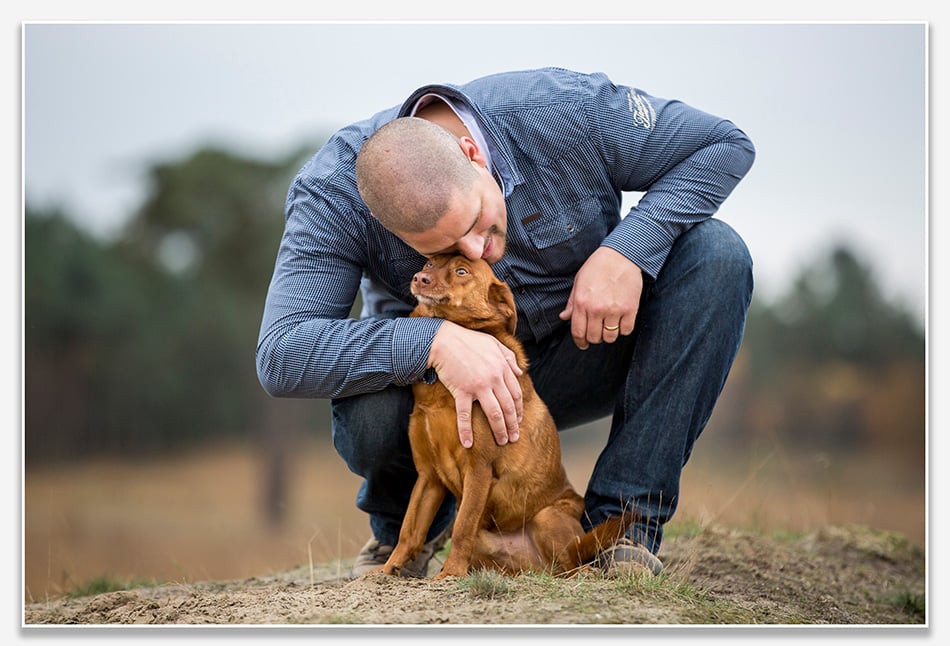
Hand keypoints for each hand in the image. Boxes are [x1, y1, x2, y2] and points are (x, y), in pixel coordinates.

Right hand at [428, 322, 523, 447]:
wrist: (443, 340)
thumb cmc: (468, 340)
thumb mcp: (493, 343)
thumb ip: (509, 357)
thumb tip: (520, 372)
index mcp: (502, 367)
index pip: (516, 394)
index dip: (519, 410)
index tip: (519, 420)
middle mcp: (494, 378)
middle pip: (508, 407)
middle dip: (512, 425)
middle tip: (514, 437)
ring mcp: (478, 386)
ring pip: (494, 414)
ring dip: (500, 430)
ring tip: (502, 442)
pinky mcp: (462, 391)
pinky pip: (465, 415)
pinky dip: (466, 431)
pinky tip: (468, 443)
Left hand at [558, 246, 643, 349]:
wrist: (621, 255)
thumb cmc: (598, 266)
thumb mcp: (579, 281)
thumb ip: (571, 302)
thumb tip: (564, 317)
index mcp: (581, 302)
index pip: (578, 332)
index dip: (580, 342)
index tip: (583, 344)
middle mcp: (596, 309)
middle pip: (594, 338)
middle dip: (594, 338)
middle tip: (597, 332)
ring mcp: (614, 310)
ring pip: (610, 337)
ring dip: (609, 335)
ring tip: (609, 326)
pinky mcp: (630, 309)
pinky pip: (626, 330)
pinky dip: (623, 329)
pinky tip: (621, 321)